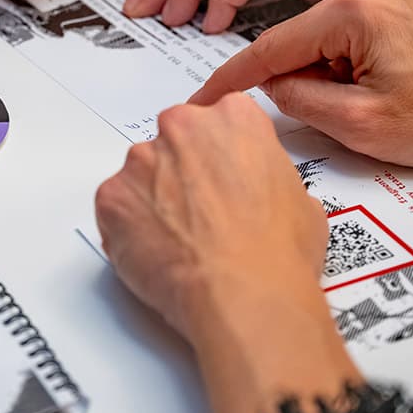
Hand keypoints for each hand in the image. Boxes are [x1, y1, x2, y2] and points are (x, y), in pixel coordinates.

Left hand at [95, 93, 359, 412]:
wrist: (244, 295)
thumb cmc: (278, 252)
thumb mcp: (301, 199)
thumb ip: (267, 175)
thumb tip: (257, 192)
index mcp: (233, 117)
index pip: (219, 120)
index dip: (220, 154)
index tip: (221, 177)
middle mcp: (182, 127)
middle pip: (175, 141)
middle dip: (183, 172)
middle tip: (201, 213)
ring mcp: (141, 160)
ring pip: (142, 174)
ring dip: (154, 199)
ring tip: (180, 241)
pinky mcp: (112, 196)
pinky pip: (116, 208)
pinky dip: (129, 228)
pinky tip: (157, 254)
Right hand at [191, 0, 412, 178]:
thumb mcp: (364, 125)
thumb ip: (301, 102)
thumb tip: (271, 88)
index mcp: (350, 8)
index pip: (268, 47)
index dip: (229, 80)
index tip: (199, 102)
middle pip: (293, 38)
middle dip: (297, 82)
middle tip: (332, 117)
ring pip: (316, 35)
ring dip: (322, 72)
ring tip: (367, 102)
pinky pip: (341, 28)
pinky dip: (340, 60)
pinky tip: (373, 86)